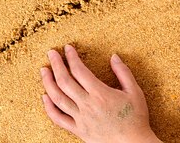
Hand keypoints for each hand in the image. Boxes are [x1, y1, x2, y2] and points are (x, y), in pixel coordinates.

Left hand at [40, 45, 161, 142]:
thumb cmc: (136, 118)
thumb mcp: (135, 92)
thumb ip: (123, 72)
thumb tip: (114, 56)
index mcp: (100, 94)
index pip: (79, 71)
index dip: (71, 57)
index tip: (68, 48)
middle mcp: (87, 105)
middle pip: (65, 81)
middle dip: (56, 64)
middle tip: (51, 53)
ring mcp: (81, 119)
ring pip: (58, 98)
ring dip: (48, 82)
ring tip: (44, 70)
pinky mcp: (78, 130)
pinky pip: (59, 119)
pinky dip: (49, 107)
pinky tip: (45, 96)